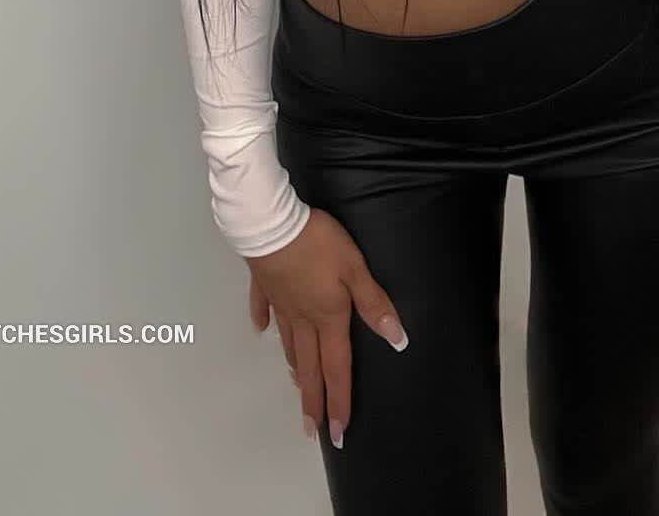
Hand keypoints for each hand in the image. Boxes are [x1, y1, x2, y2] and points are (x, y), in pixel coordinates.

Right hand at [245, 207, 408, 450]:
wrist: (270, 224)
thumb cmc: (317, 244)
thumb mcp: (354, 268)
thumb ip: (374, 303)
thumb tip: (397, 339)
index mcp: (327, 317)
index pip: (337, 368)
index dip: (339, 401)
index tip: (338, 434)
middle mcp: (302, 318)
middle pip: (309, 366)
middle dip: (313, 400)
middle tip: (311, 430)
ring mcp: (280, 303)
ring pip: (288, 343)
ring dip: (294, 368)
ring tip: (297, 386)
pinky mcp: (265, 285)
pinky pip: (265, 310)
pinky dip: (264, 324)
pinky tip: (261, 330)